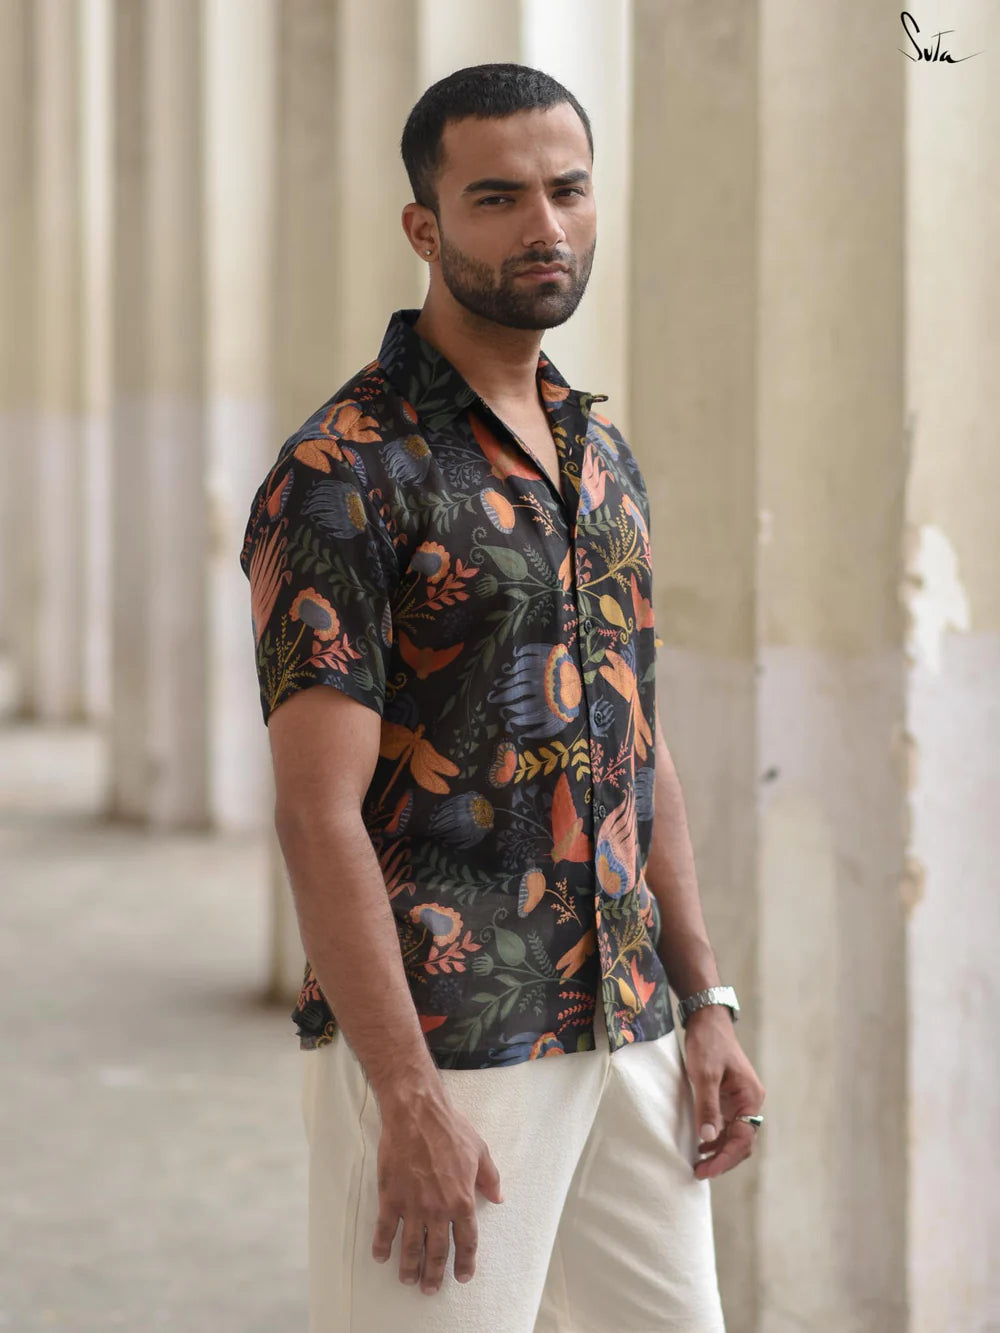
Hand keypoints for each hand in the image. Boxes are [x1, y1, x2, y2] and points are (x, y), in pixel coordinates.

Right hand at [371, 1085, 503, 1294]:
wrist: (417, 1114)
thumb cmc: (450, 1129)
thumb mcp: (480, 1151)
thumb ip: (490, 1178)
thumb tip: (499, 1197)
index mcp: (462, 1201)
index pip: (466, 1241)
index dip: (465, 1262)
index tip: (462, 1276)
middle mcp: (439, 1210)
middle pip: (436, 1252)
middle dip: (434, 1274)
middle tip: (430, 1288)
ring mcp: (413, 1206)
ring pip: (411, 1248)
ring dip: (410, 1268)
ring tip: (408, 1280)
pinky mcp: (391, 1198)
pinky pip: (385, 1230)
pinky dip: (382, 1246)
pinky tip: (381, 1256)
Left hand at [681, 1006, 765, 1179]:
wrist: (707, 1020)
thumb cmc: (708, 1043)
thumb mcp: (704, 1074)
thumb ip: (707, 1106)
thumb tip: (708, 1138)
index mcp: (751, 1098)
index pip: (743, 1139)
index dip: (724, 1157)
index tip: (705, 1169)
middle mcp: (750, 1102)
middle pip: (742, 1142)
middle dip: (723, 1159)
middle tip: (699, 1172)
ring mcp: (740, 1101)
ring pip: (734, 1136)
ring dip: (719, 1152)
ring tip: (698, 1164)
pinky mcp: (729, 1098)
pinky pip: (726, 1126)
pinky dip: (716, 1139)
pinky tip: (701, 1145)